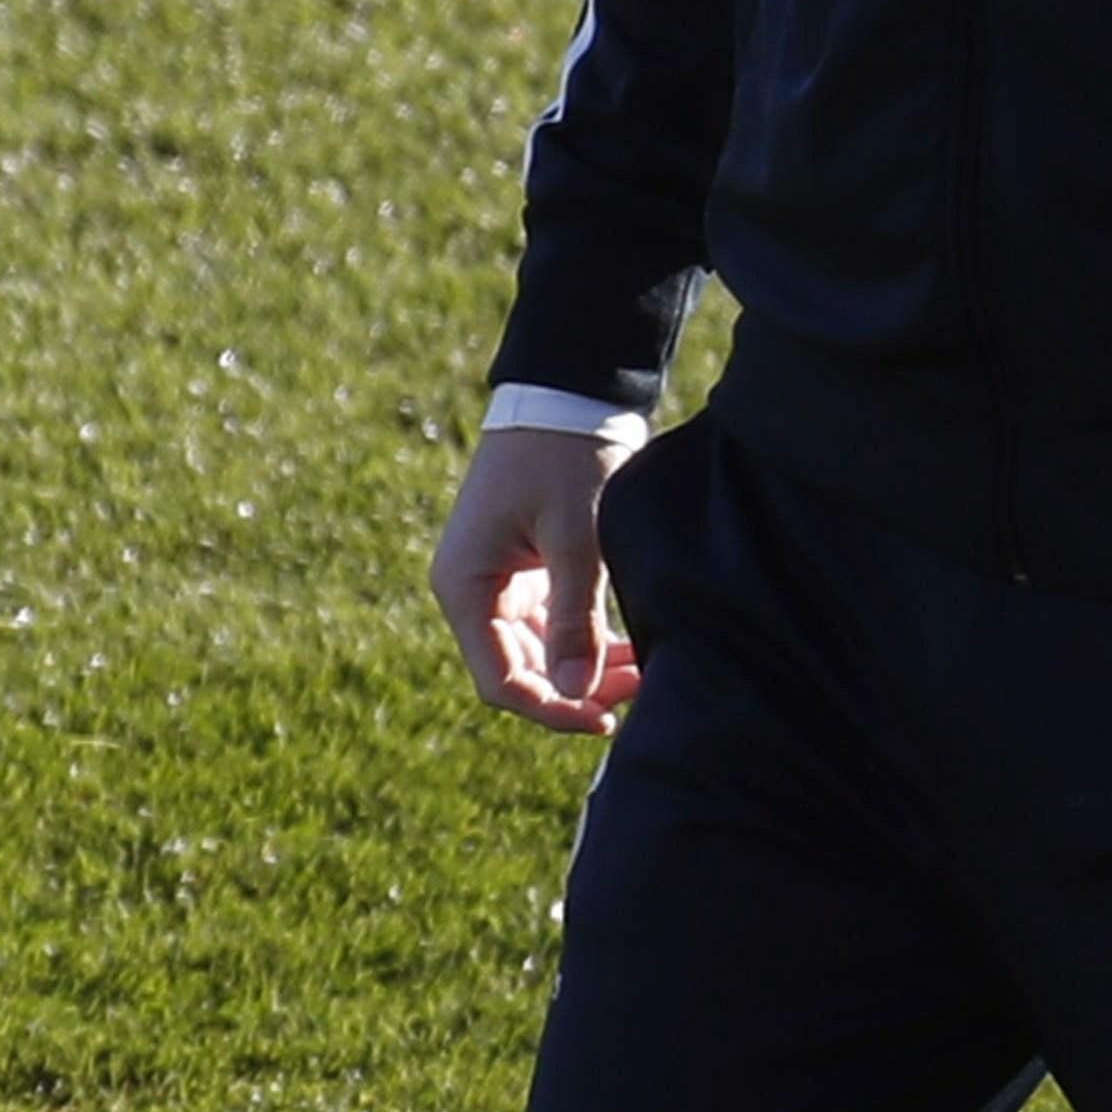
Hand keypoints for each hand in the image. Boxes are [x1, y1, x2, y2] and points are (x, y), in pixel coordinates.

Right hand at [430, 422, 640, 732]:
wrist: (567, 393)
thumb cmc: (564, 457)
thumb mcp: (575, 537)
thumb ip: (575, 618)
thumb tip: (578, 692)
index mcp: (466, 585)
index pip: (500, 680)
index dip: (551, 710)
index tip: (605, 718)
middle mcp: (473, 590)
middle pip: (519, 673)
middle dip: (577, 690)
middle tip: (641, 690)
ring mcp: (498, 581)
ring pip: (539, 655)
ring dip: (587, 669)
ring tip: (645, 670)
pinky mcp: (525, 571)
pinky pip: (551, 628)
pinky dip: (588, 642)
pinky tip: (632, 649)